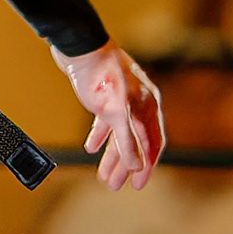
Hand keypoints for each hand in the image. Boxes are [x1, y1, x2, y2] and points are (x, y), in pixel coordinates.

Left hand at [59, 43, 163, 191]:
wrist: (79, 47)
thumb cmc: (100, 75)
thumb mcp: (115, 113)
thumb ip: (127, 140)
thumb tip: (137, 166)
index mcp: (147, 106)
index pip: (153, 144)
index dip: (146, 166)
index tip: (138, 186)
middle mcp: (138, 103)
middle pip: (136, 142)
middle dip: (125, 166)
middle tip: (116, 185)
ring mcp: (121, 99)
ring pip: (120, 134)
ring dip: (111, 155)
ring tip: (103, 175)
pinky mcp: (103, 96)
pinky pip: (105, 122)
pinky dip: (99, 136)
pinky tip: (91, 148)